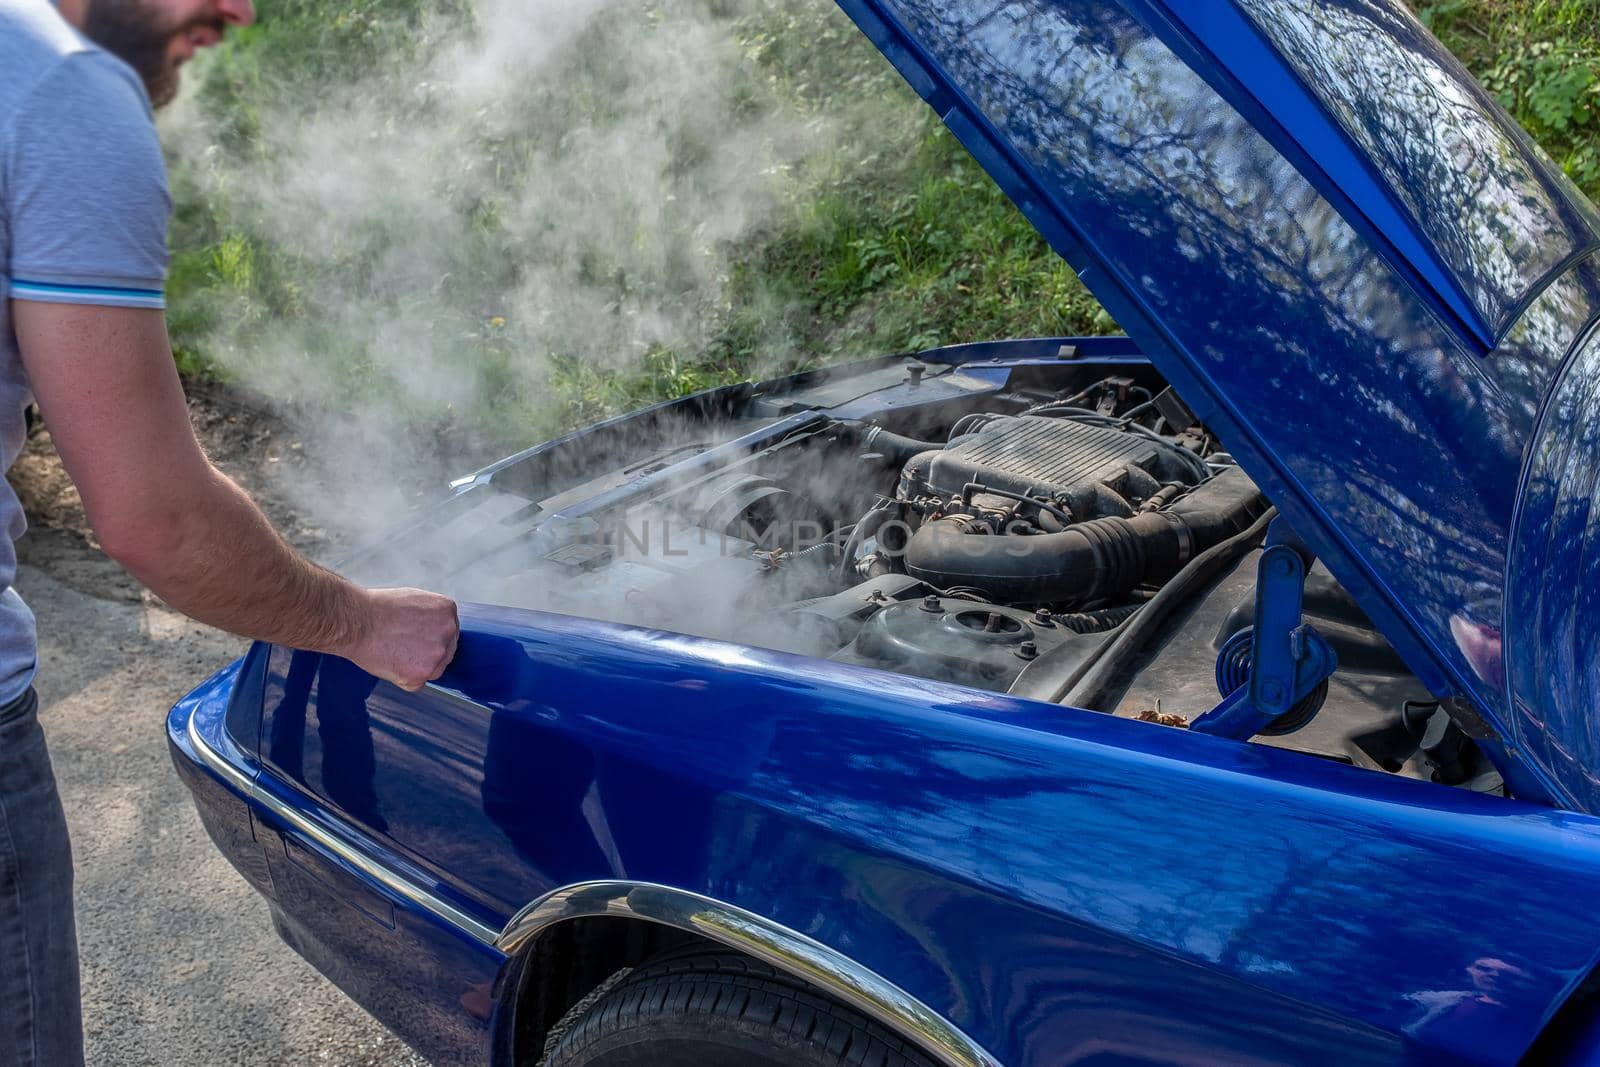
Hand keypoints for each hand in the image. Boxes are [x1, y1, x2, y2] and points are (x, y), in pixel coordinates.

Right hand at [344, 588, 459, 691]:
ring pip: (432, 669)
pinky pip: (416, 684)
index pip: (448, 632)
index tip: (413, 637)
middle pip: (445, 652)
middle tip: (400, 645)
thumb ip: (432, 616)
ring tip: (392, 651)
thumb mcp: (414, 600)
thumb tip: (435, 631)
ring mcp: (437, 655)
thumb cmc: (376, 608)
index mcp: (448, 610)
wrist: (355, 621)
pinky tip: (389, 662)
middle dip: (425, 652)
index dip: (429, 637)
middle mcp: (449, 632)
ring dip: (415, 667)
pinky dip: (402, 679)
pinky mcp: (421, 675)